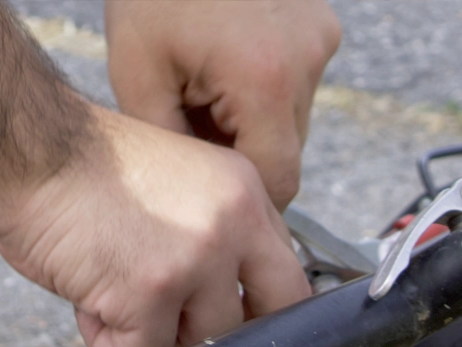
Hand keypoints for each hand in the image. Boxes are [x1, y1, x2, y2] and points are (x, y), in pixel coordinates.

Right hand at [0, 108, 309, 346]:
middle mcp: (231, 224)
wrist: (32, 153)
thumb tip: (220, 303)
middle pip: (261, 319)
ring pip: (199, 343)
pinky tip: (85, 302)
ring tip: (109, 294)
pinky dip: (106, 341)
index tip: (234, 331)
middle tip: (172, 328)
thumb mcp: (176, 184)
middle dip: (216, 336)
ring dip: (151, 334)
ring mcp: (196, 260)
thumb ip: (211, 234)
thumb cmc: (82, 170)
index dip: (259, 312)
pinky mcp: (152, 293)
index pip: (286, 275)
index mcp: (244, 191)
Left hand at [105, 0, 340, 208]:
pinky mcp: (321, 27)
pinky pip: (296, 88)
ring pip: (292, 124)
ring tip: (203, 95)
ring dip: (252, 127)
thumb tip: (200, 205)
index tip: (210, 203)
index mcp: (265, 80)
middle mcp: (308, 59)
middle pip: (287, 154)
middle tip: (192, 133)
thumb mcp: (140, 84)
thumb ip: (175, 156)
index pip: (278, 183)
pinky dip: (262, 96)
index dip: (245, 201)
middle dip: (242, 159)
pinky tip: (223, 72)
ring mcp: (320, 38)